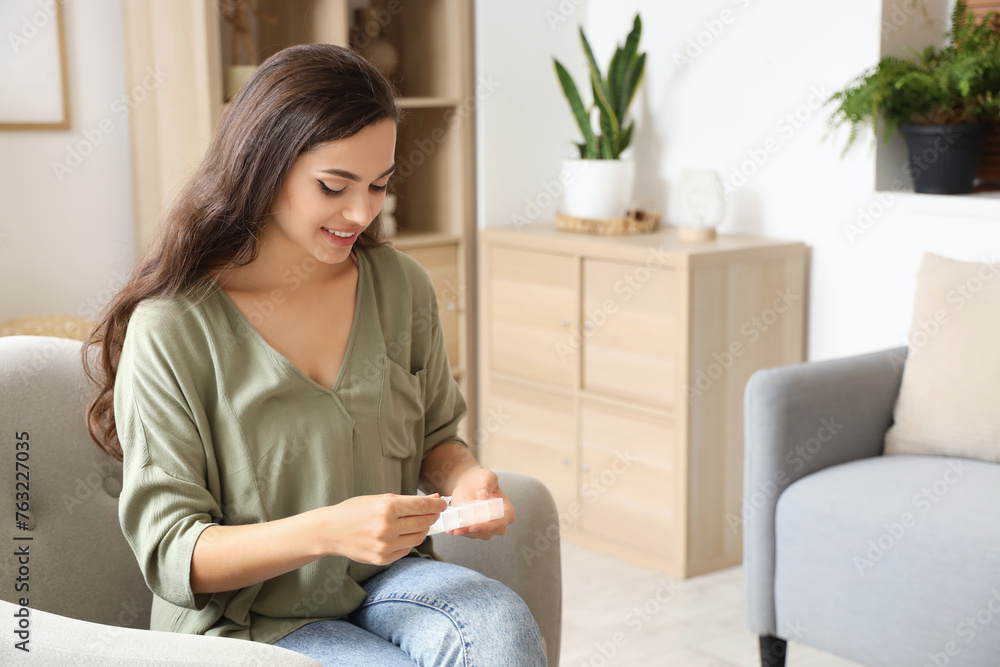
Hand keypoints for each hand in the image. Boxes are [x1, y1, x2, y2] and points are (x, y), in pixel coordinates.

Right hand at [314, 493, 447, 564]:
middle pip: (423, 523)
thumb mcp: (381, 499)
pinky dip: (408, 541)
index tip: (443, 503)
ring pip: (418, 538)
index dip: (436, 504)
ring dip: (422, 530)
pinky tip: (402, 535)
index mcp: (388, 507)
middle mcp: (388, 527)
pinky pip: (406, 550)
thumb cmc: (355, 511)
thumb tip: (434, 498)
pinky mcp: (382, 559)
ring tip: (417, 523)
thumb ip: (408, 501)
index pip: (422, 506)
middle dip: (431, 517)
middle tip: (432, 513)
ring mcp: (385, 545)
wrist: (331, 531)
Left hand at [446, 466, 514, 539]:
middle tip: (462, 529)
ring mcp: (486, 527)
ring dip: (466, 533)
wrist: (467, 483)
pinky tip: (451, 529)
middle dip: (475, 532)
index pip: (500, 522)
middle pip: (489, 532)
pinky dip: (460, 531)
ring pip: (477, 534)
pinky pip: (468, 533)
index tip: (474, 526)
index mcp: (506, 510)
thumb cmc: (480, 478)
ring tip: (455, 529)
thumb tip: (484, 495)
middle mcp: (498, 522)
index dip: (488, 526)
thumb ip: (487, 484)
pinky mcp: (474, 528)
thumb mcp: (486, 476)